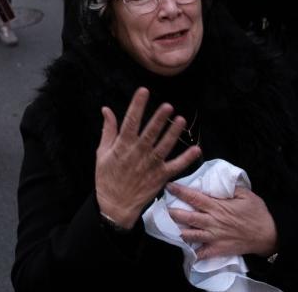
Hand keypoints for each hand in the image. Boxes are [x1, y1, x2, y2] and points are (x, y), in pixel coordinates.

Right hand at [94, 87, 201, 229]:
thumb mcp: (102, 153)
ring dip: (173, 134)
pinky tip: (196, 149)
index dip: (137, 106)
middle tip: (168, 106)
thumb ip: (108, 130)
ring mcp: (150, 165)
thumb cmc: (107, 177)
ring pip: (164, 147)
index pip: (130, 121)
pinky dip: (186, 159)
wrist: (114, 206)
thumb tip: (106, 109)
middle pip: (150, 133)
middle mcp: (137, 154)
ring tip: (181, 120)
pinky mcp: (160, 176)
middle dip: (159, 119)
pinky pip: (175, 167)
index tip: (143, 91)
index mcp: (122, 146)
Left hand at [167, 183, 277, 259]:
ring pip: (190, 235)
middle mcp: (212, 222)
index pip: (194, 197)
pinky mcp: (218, 249)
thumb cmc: (257, 212)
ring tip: (168, 227)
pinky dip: (193, 253)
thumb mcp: (246, 194)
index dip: (180, 191)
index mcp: (217, 206)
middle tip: (162, 208)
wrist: (268, 234)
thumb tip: (219, 178)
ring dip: (178, 231)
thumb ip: (230, 186)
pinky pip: (202, 253)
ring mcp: (214, 237)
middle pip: (187, 217)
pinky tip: (186, 250)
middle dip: (172, 212)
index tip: (169, 186)